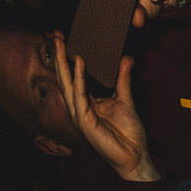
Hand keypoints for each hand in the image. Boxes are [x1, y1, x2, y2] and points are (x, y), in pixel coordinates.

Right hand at [54, 39, 157, 181]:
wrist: (134, 153)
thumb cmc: (127, 131)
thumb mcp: (126, 98)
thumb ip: (123, 79)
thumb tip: (125, 58)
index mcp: (87, 102)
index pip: (74, 78)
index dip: (68, 60)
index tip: (65, 40)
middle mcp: (80, 108)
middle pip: (66, 79)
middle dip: (60, 58)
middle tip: (56, 37)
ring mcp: (80, 115)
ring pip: (69, 85)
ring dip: (65, 65)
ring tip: (63, 45)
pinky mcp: (85, 123)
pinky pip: (81, 97)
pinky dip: (79, 79)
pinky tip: (79, 64)